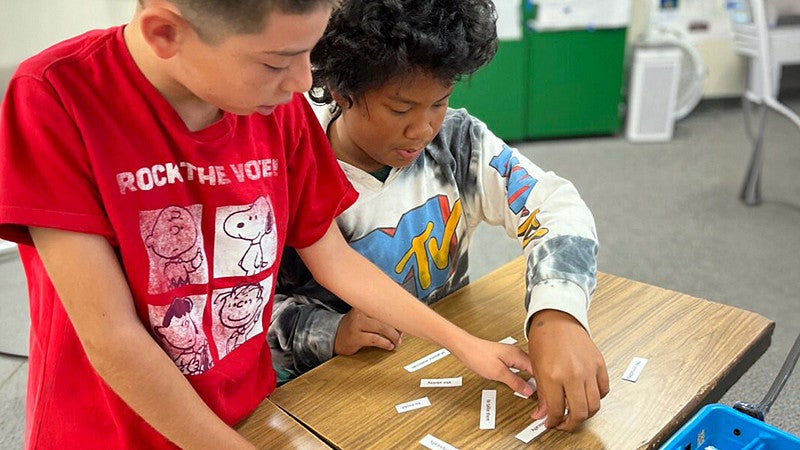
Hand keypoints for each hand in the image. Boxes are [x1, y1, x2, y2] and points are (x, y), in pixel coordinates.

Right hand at [333, 308, 402, 355]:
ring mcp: (357, 325)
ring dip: (393, 336)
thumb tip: (401, 324)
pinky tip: (389, 346)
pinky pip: (375, 339)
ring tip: (396, 342)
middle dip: (397, 327)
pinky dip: (385, 343)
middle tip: (401, 335)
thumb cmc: (355, 326)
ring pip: (382, 328)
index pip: (385, 306)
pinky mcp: (355, 337)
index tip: (406, 321)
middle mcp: (360, 312)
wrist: (336, 336)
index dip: (398, 315)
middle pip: (385, 317)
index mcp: (364, 304)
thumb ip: (381, 317)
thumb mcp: (365, 316)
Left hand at [452, 337, 535, 396]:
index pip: (538, 370)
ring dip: (530, 378)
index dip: (542, 383)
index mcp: (518, 355)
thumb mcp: (498, 373)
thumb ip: (515, 382)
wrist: (465, 347)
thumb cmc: (478, 356)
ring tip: (533, 390)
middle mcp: (517, 353)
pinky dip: (523, 375)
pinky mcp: (505, 357)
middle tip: (540, 396)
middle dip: (538, 382)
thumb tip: (528, 390)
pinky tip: (522, 381)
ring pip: (527, 367)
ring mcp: (511, 354)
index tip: (544, 394)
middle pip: (534, 369)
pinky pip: (520, 366)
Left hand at [528, 309, 608, 430]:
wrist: (557, 319)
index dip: (552, 421)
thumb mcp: (536, 368)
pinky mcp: (599, 364)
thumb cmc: (544, 340)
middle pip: (579, 413)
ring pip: (594, 405)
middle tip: (564, 423)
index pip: (556, 410)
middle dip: (570, 424)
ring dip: (585, 414)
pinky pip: (603, 390)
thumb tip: (543, 415)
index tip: (550, 423)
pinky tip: (586, 397)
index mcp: (553, 375)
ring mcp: (589, 370)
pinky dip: (596, 398)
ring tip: (575, 412)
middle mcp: (573, 374)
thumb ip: (543, 395)